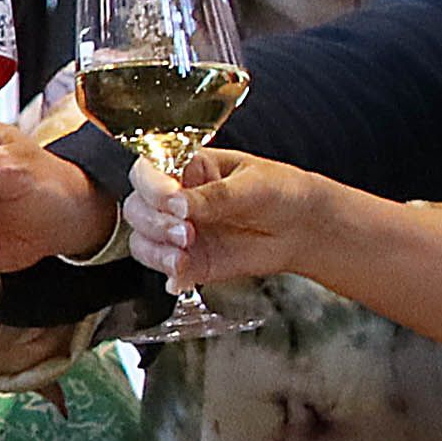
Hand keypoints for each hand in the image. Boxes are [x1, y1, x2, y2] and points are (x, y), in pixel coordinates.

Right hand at [122, 147, 320, 292]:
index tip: (170, 198)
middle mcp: (176, 199)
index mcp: (186, 168)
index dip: (151, 186)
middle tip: (186, 230)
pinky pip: (163, 267)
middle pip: (137, 208)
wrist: (305, 228)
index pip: (148, 172)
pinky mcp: (190, 260)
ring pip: (142, 240)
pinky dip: (168, 272)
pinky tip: (183, 271)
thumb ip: (214, 195)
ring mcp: (180, 231)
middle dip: (155, 222)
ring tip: (186, 253)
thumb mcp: (251, 185)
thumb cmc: (281, 192)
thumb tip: (178, 204)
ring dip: (157, 250)